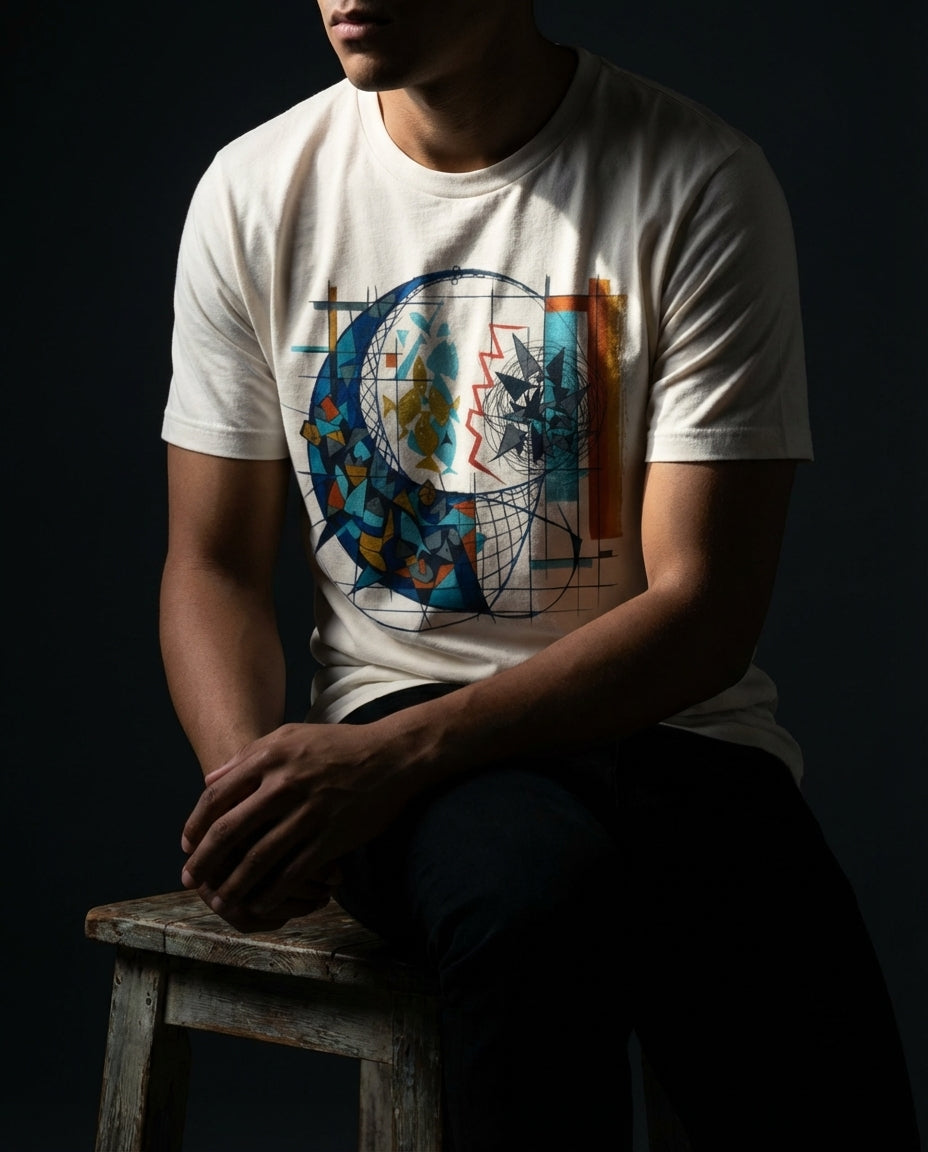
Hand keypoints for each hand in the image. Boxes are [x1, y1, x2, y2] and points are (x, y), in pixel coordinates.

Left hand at [180, 721, 408, 925]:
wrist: (390, 756)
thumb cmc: (337, 745)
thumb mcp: (290, 736)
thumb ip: (248, 756)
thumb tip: (210, 780)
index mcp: (269, 758)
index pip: (216, 796)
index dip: (195, 825)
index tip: (186, 845)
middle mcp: (283, 785)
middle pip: (229, 831)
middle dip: (204, 861)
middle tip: (191, 880)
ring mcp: (308, 813)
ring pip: (258, 858)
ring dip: (234, 884)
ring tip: (221, 899)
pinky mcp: (330, 837)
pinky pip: (293, 872)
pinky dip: (273, 893)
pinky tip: (261, 904)